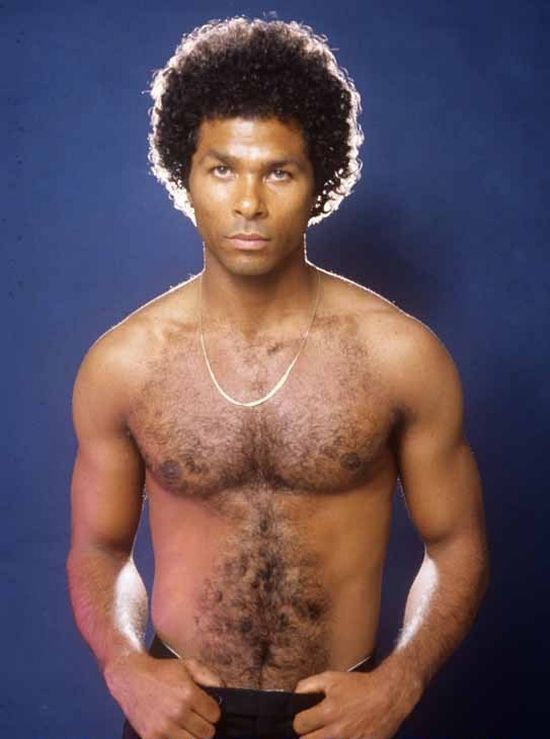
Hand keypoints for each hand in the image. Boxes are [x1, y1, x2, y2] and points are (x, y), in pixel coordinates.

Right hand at [105, 651, 223, 738]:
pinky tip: (176, 731)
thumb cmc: (162, 671)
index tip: (206, 708)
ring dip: (193, 735)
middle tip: (197, 717)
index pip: (215, 715)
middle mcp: (177, 713)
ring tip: (187, 725)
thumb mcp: (189, 665)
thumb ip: (211, 677)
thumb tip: (224, 692)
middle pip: (207, 733)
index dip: (213, 711)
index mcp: (188, 694)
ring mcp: (164, 728)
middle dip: (205, 725)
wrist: (131, 678)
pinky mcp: (151, 738)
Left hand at [292, 662, 420, 738]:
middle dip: (307, 736)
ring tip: (325, 733)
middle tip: (312, 730)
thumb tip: (293, 697)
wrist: (388, 696)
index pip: (299, 726)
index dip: (299, 721)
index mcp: (328, 712)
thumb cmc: (358, 686)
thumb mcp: (331, 678)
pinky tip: (339, 736)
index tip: (305, 719)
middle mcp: (337, 732)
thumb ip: (308, 685)